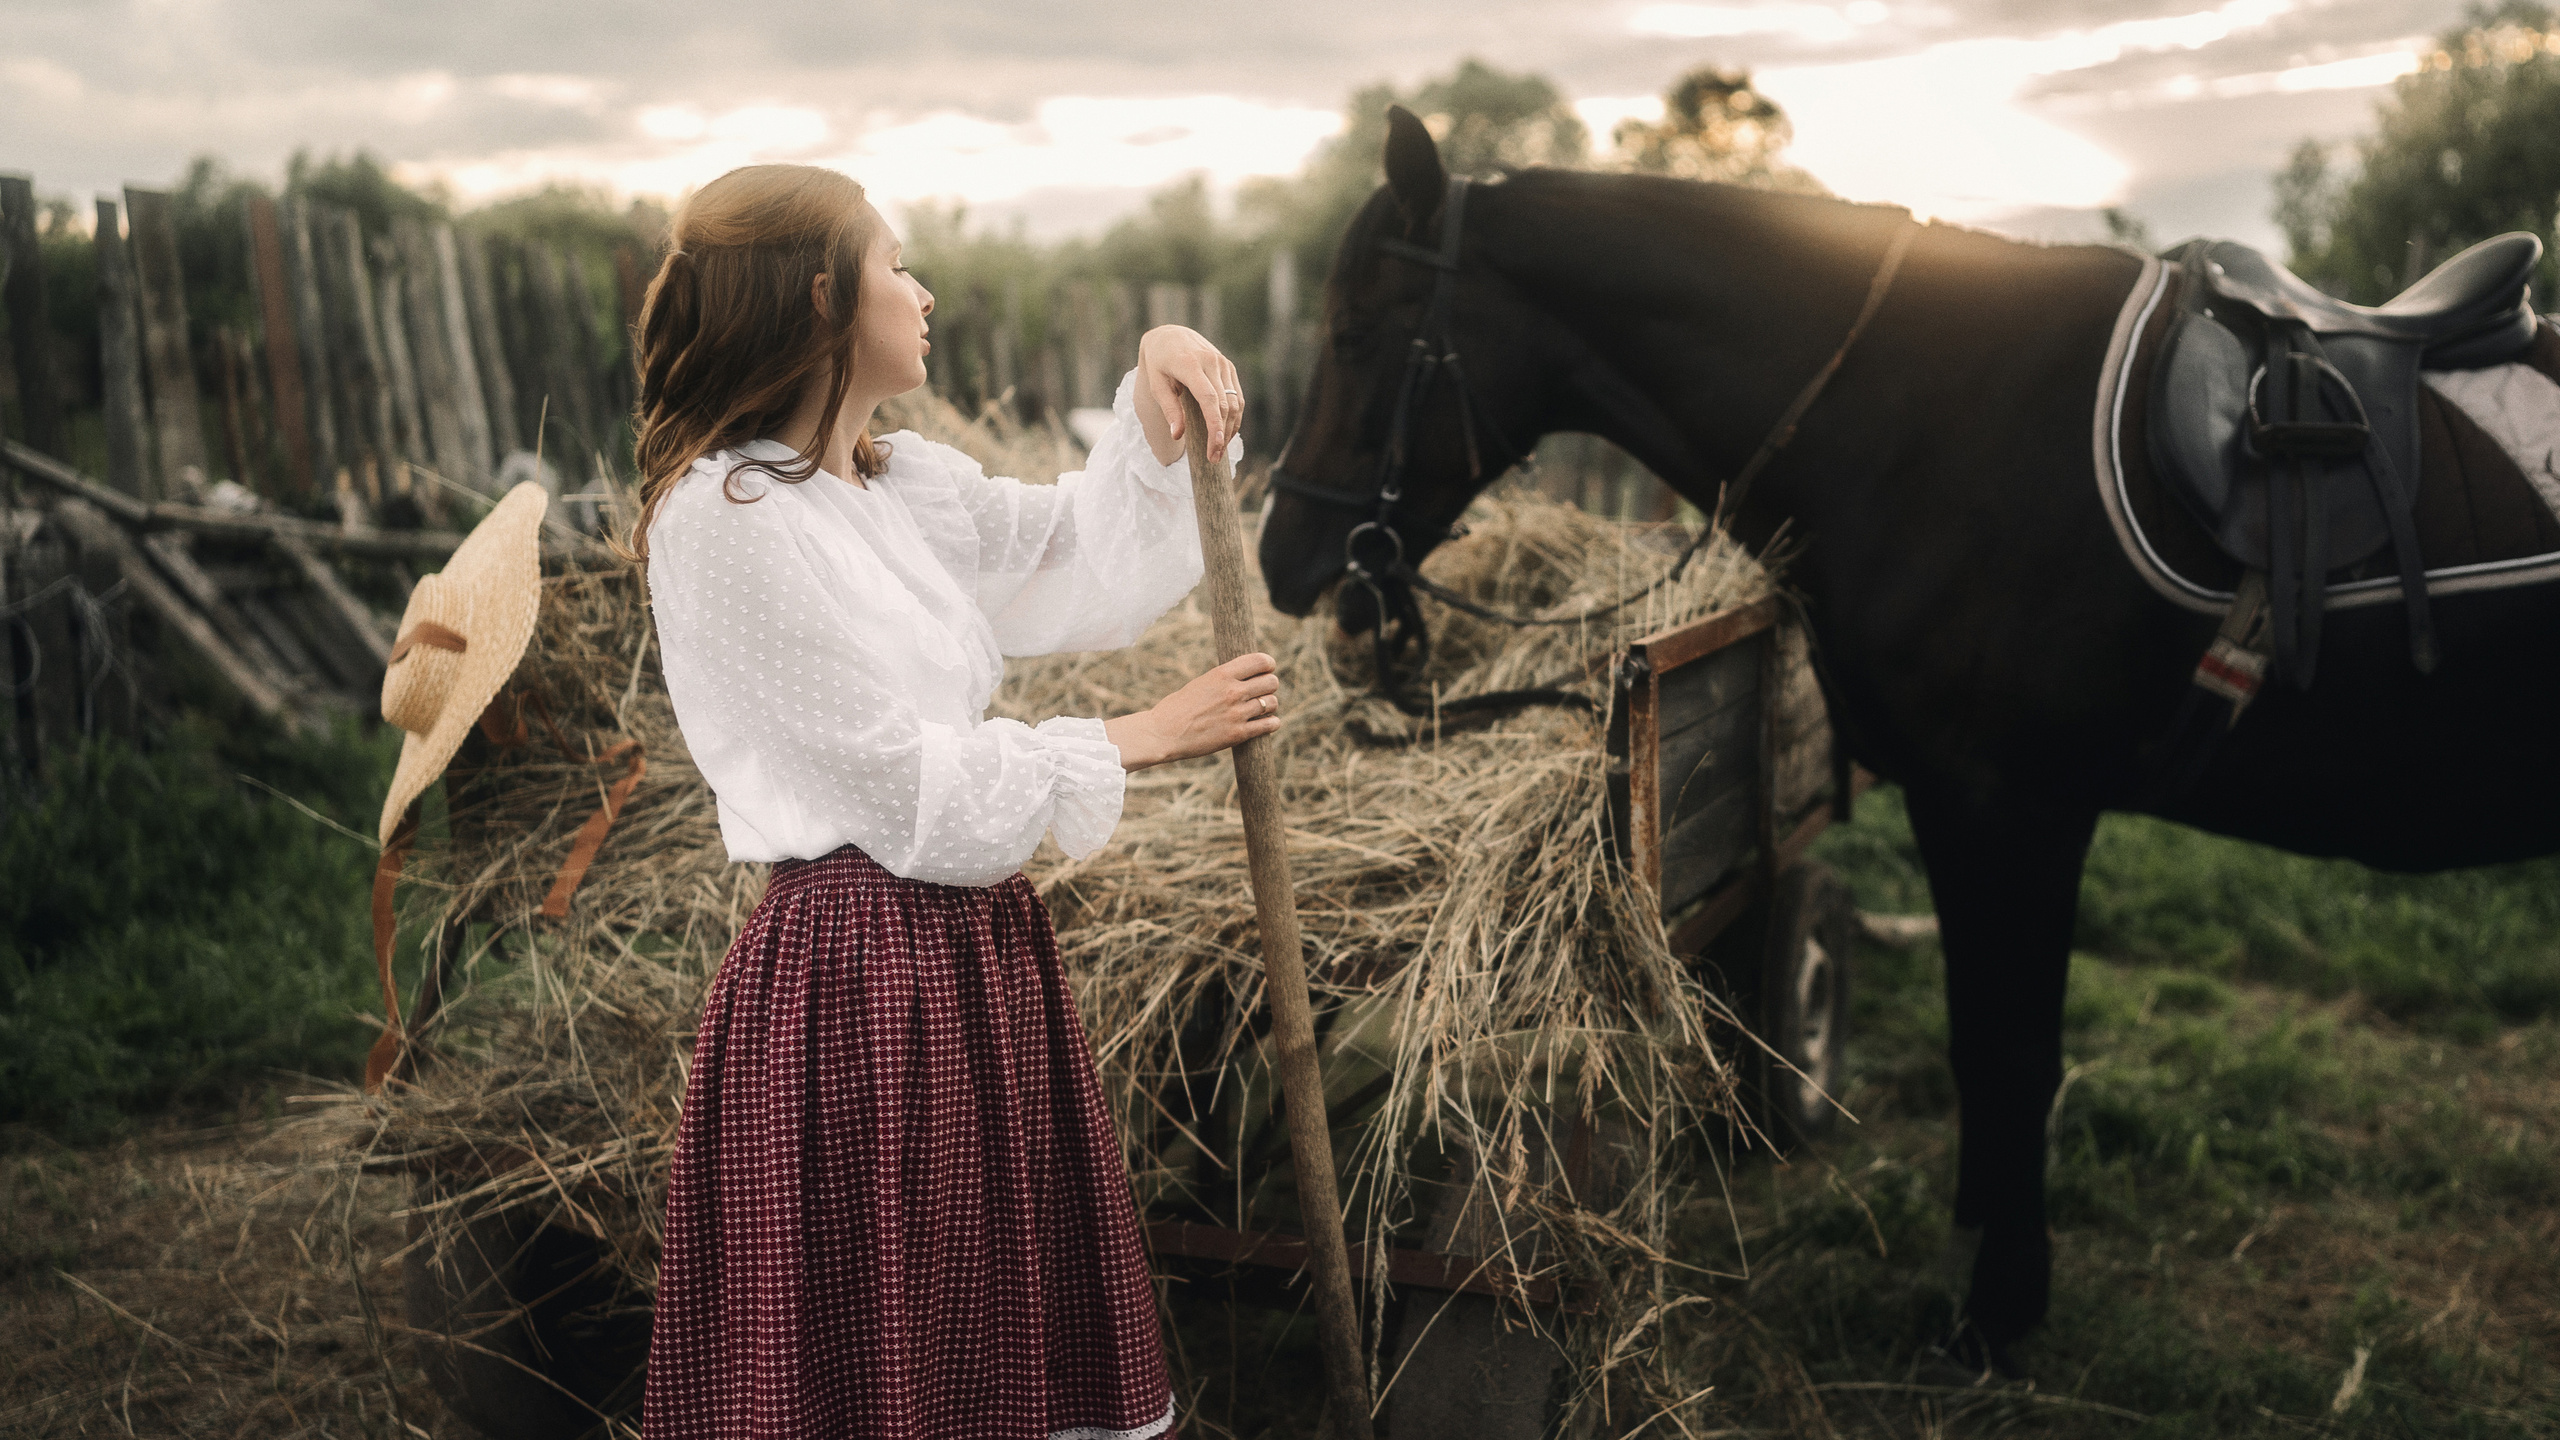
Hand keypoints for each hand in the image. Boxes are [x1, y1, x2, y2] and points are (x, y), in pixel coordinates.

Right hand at [1104, 652, 1280, 770]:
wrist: (1162, 733)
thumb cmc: (1177, 708)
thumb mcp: (1201, 683)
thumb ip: (1224, 680)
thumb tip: (1246, 678)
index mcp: (1222, 674)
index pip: (1260, 661)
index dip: (1268, 664)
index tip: (1267, 669)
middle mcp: (1233, 691)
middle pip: (1271, 682)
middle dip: (1269, 685)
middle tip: (1262, 691)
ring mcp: (1237, 713)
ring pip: (1272, 703)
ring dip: (1270, 705)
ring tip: (1262, 708)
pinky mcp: (1238, 734)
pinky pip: (1269, 725)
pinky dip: (1272, 723)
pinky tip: (1268, 723)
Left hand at [1136, 325, 1243, 464]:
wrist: (1169, 336)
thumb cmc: (1159, 364)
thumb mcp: (1156, 385)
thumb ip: (1169, 409)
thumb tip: (1177, 435)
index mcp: (1190, 365)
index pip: (1209, 399)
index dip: (1214, 425)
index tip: (1214, 447)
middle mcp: (1211, 362)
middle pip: (1224, 405)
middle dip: (1221, 434)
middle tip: (1213, 458)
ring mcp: (1223, 363)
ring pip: (1235, 402)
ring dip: (1230, 428)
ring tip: (1219, 449)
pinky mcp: (1229, 367)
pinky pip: (1237, 396)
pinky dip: (1234, 416)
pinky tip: (1226, 432)